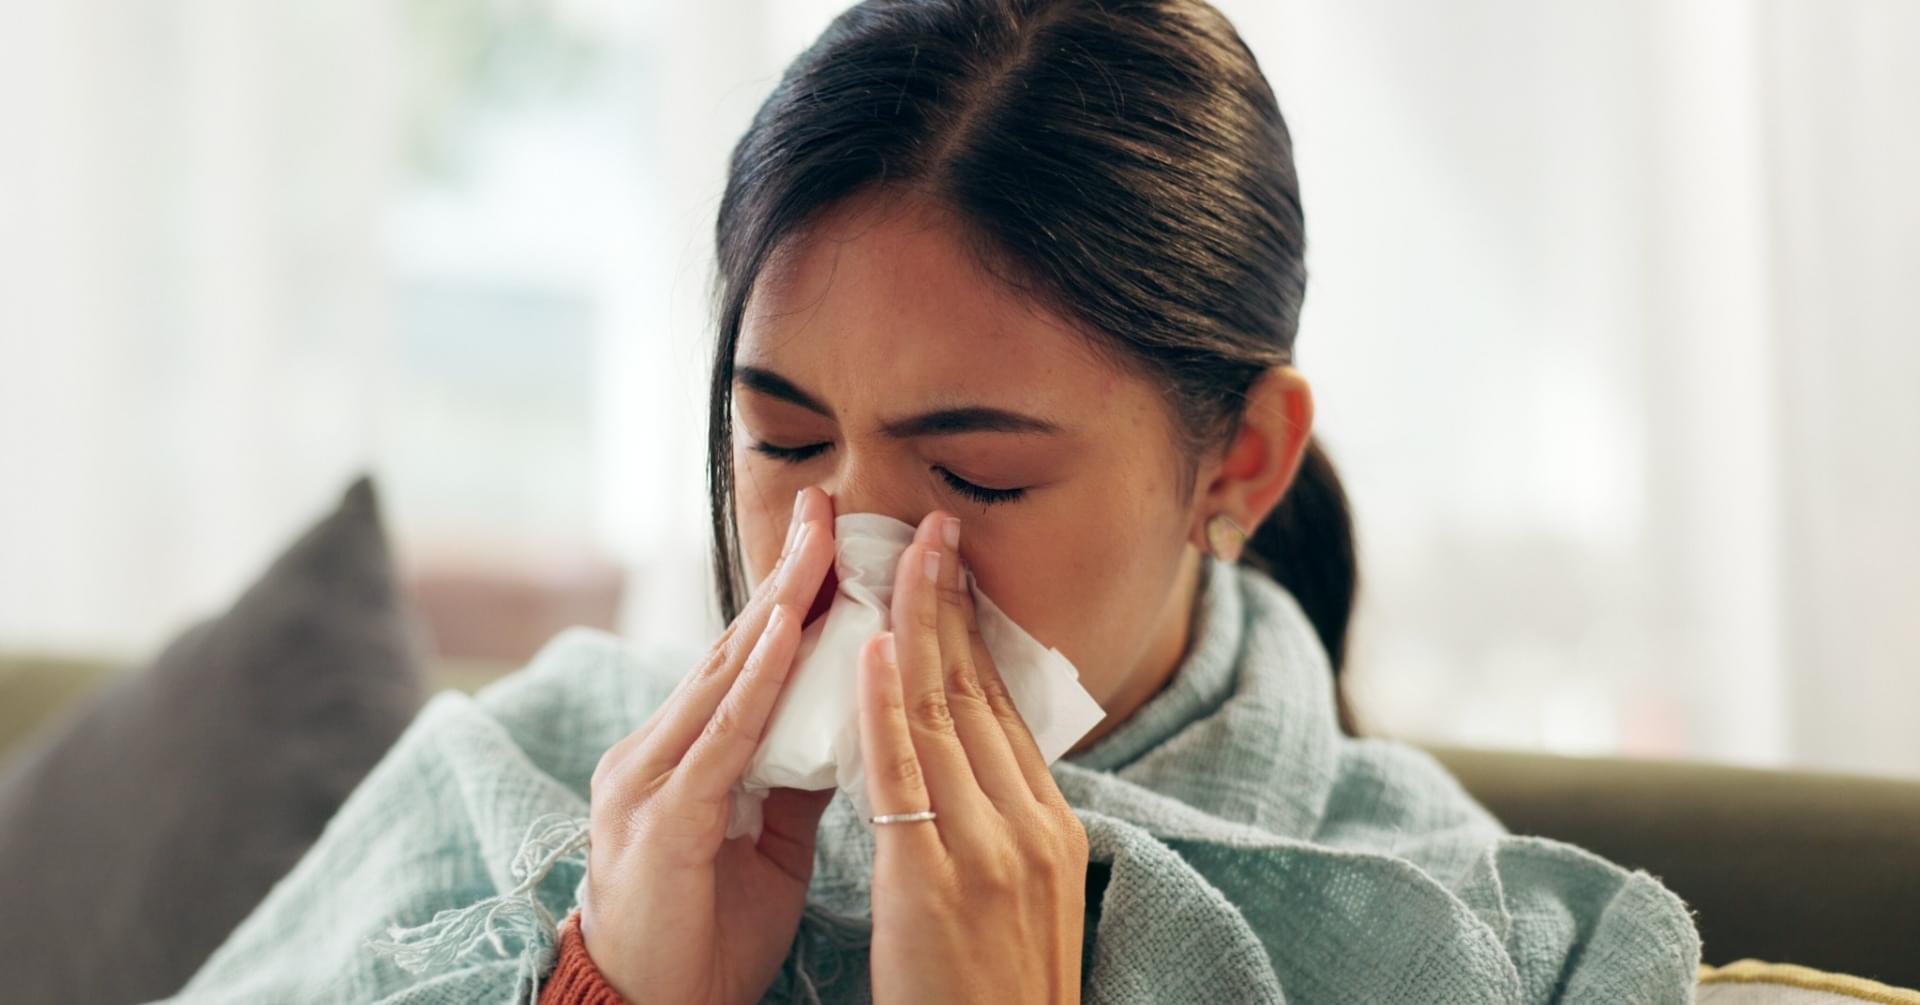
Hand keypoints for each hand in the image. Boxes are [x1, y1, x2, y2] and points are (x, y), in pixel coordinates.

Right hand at [578, 486, 839, 1003]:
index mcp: (685, 754)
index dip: (792, 597)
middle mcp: (656, 750)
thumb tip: (850, 719)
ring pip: (725, 675)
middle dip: (786, 575)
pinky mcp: (660, 819)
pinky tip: (785, 631)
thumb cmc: (705, 932)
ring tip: (819, 543)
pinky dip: (755, 680)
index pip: (747, 659)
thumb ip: (796, 775)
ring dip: (777, 605)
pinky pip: (719, 738)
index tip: (835, 535)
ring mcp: (650, 778)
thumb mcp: (767, 841)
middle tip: (828, 504)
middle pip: (734, 647)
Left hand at [857, 510, 1087, 1003]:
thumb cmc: (997, 992)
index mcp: (1050, 826)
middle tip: (929, 527)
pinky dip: (886, 703)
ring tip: (897, 554)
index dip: (973, 632)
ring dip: (916, 626)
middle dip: (950, 603)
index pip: (1003, 707)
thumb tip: (970, 761)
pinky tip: (873, 644)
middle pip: (979, 693)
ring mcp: (987, 850)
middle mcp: (1029, 825)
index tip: (949, 570)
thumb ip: (999, 824)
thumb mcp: (1022, 896)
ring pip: (944, 715)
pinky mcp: (935, 882)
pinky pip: (906, 774)